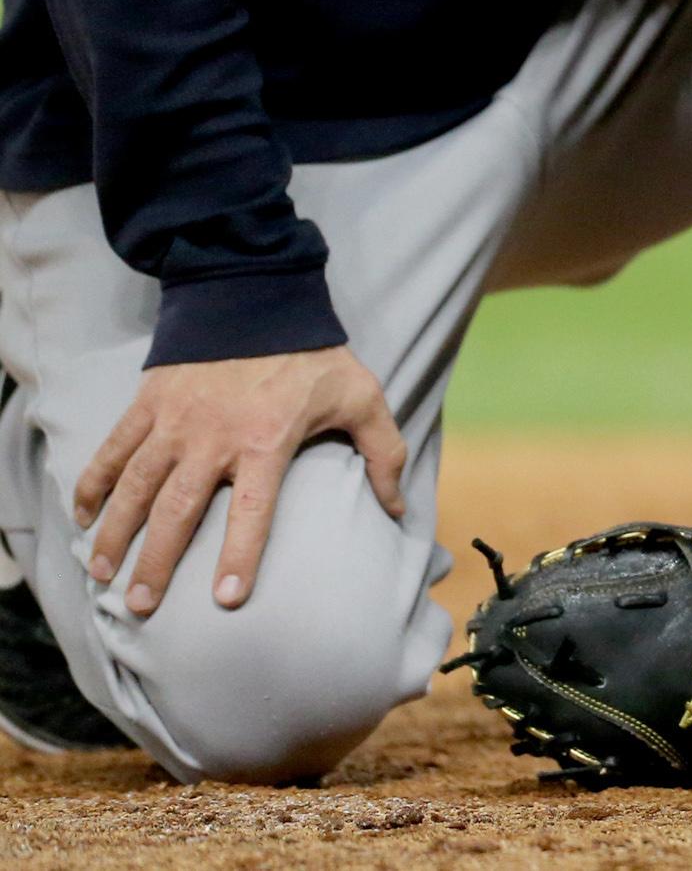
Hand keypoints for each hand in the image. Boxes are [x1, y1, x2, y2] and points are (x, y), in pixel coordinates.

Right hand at [74, 347, 405, 615]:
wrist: (257, 294)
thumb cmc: (313, 353)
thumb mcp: (361, 396)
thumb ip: (384, 452)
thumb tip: (397, 508)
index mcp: (266, 439)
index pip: (252, 511)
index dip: (238, 556)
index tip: (224, 600)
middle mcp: (213, 437)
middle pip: (177, 511)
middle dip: (156, 562)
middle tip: (140, 606)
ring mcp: (174, 421)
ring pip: (136, 487)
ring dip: (117, 533)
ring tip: (104, 574)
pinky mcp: (148, 403)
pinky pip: (113, 450)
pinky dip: (93, 482)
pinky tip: (84, 515)